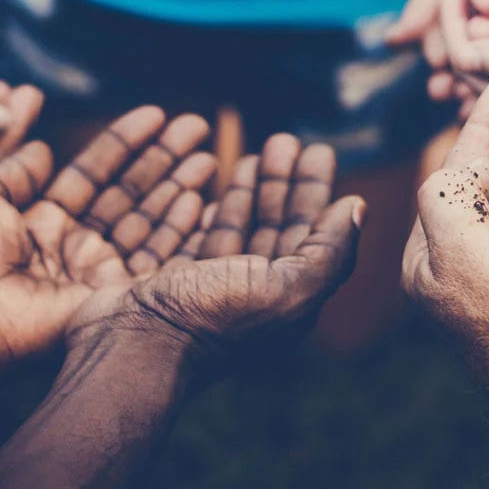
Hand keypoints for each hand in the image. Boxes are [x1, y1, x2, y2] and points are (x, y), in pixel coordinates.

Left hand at [0, 107, 217, 391]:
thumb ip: (14, 166)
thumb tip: (41, 143)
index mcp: (44, 220)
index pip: (96, 172)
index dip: (125, 143)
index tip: (155, 114)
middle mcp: (77, 244)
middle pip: (131, 193)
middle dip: (165, 159)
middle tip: (197, 126)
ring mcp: (98, 272)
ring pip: (150, 222)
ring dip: (180, 188)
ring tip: (209, 158)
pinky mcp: (116, 298)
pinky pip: (157, 261)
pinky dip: (180, 231)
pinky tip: (200, 201)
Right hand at [67, 133, 364, 372]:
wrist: (132, 348)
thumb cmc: (212, 319)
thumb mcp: (287, 290)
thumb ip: (328, 252)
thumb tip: (357, 207)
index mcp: (287, 302)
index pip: (311, 236)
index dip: (315, 192)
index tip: (318, 150)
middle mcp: (252, 296)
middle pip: (276, 228)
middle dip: (283, 183)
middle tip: (285, 140)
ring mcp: (212, 289)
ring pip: (239, 228)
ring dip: (250, 189)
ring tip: (256, 152)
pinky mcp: (175, 281)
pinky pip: (200, 237)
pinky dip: (212, 209)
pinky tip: (213, 184)